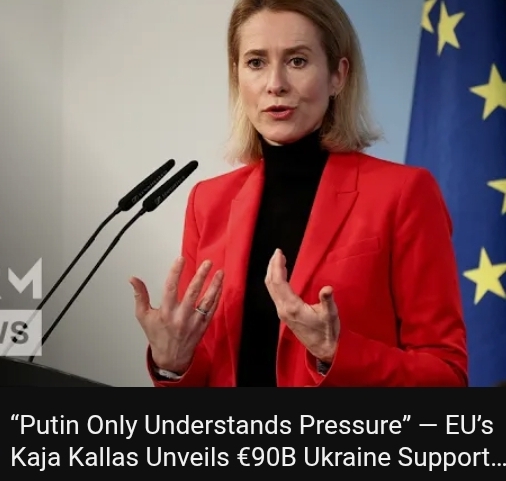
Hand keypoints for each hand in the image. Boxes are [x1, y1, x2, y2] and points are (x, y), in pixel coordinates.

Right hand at [130, 257, 222, 373]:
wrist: (171, 358)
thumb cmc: (157, 335)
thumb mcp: (143, 316)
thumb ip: (140, 296)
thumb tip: (133, 279)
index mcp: (166, 313)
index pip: (170, 288)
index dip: (175, 272)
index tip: (180, 259)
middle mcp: (181, 317)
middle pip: (192, 292)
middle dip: (201, 275)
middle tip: (207, 262)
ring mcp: (194, 322)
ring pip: (206, 301)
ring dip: (214, 285)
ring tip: (220, 272)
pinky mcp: (203, 326)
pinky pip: (212, 309)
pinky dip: (217, 297)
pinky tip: (220, 286)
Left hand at [265, 249, 339, 363]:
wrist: (322, 349)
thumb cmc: (327, 332)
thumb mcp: (330, 315)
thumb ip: (327, 301)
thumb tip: (327, 288)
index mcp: (292, 307)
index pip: (279, 282)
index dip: (277, 266)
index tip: (279, 252)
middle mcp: (283, 309)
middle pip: (271, 283)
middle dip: (272, 266)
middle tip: (277, 252)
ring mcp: (282, 312)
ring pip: (271, 289)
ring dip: (272, 272)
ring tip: (278, 259)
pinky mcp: (284, 313)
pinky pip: (275, 293)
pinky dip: (275, 280)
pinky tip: (281, 274)